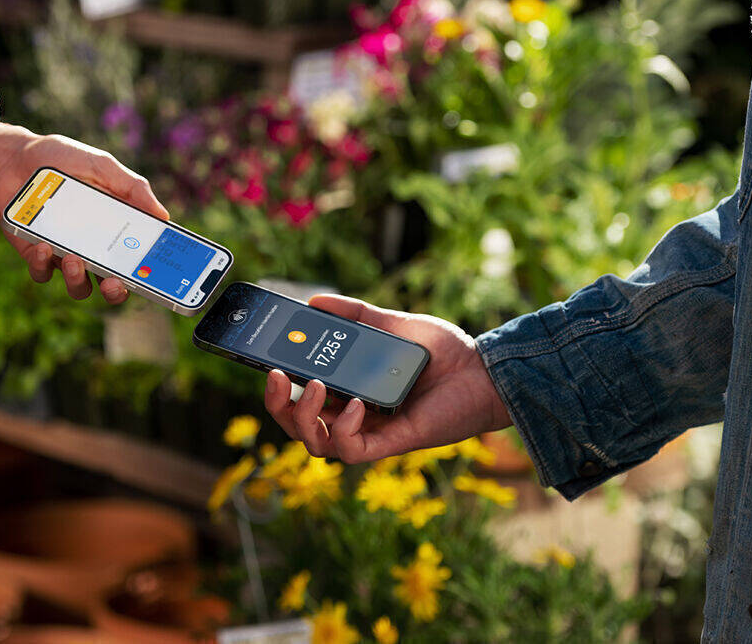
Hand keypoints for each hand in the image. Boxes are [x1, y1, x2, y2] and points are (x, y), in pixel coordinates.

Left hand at [0, 123, 169, 303]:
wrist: (14, 157)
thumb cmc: (61, 159)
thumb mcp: (102, 166)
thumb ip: (133, 187)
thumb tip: (164, 215)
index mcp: (114, 229)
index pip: (136, 260)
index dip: (148, 274)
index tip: (154, 276)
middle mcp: (92, 247)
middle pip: (111, 285)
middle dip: (115, 291)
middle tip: (113, 282)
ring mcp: (63, 253)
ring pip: (78, 286)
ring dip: (78, 280)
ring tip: (73, 260)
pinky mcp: (35, 254)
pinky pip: (42, 273)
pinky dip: (43, 264)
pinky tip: (42, 245)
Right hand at [263, 295, 512, 462]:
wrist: (485, 370)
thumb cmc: (443, 353)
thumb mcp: (391, 324)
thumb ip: (354, 314)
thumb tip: (315, 300)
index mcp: (348, 392)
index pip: (300, 398)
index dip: (278, 388)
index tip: (267, 363)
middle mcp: (353, 416)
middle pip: (298, 426)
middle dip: (278, 406)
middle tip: (277, 377)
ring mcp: (370, 432)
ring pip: (316, 445)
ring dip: (304, 418)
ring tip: (315, 387)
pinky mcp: (391, 444)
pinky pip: (351, 450)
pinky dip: (342, 430)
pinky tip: (354, 405)